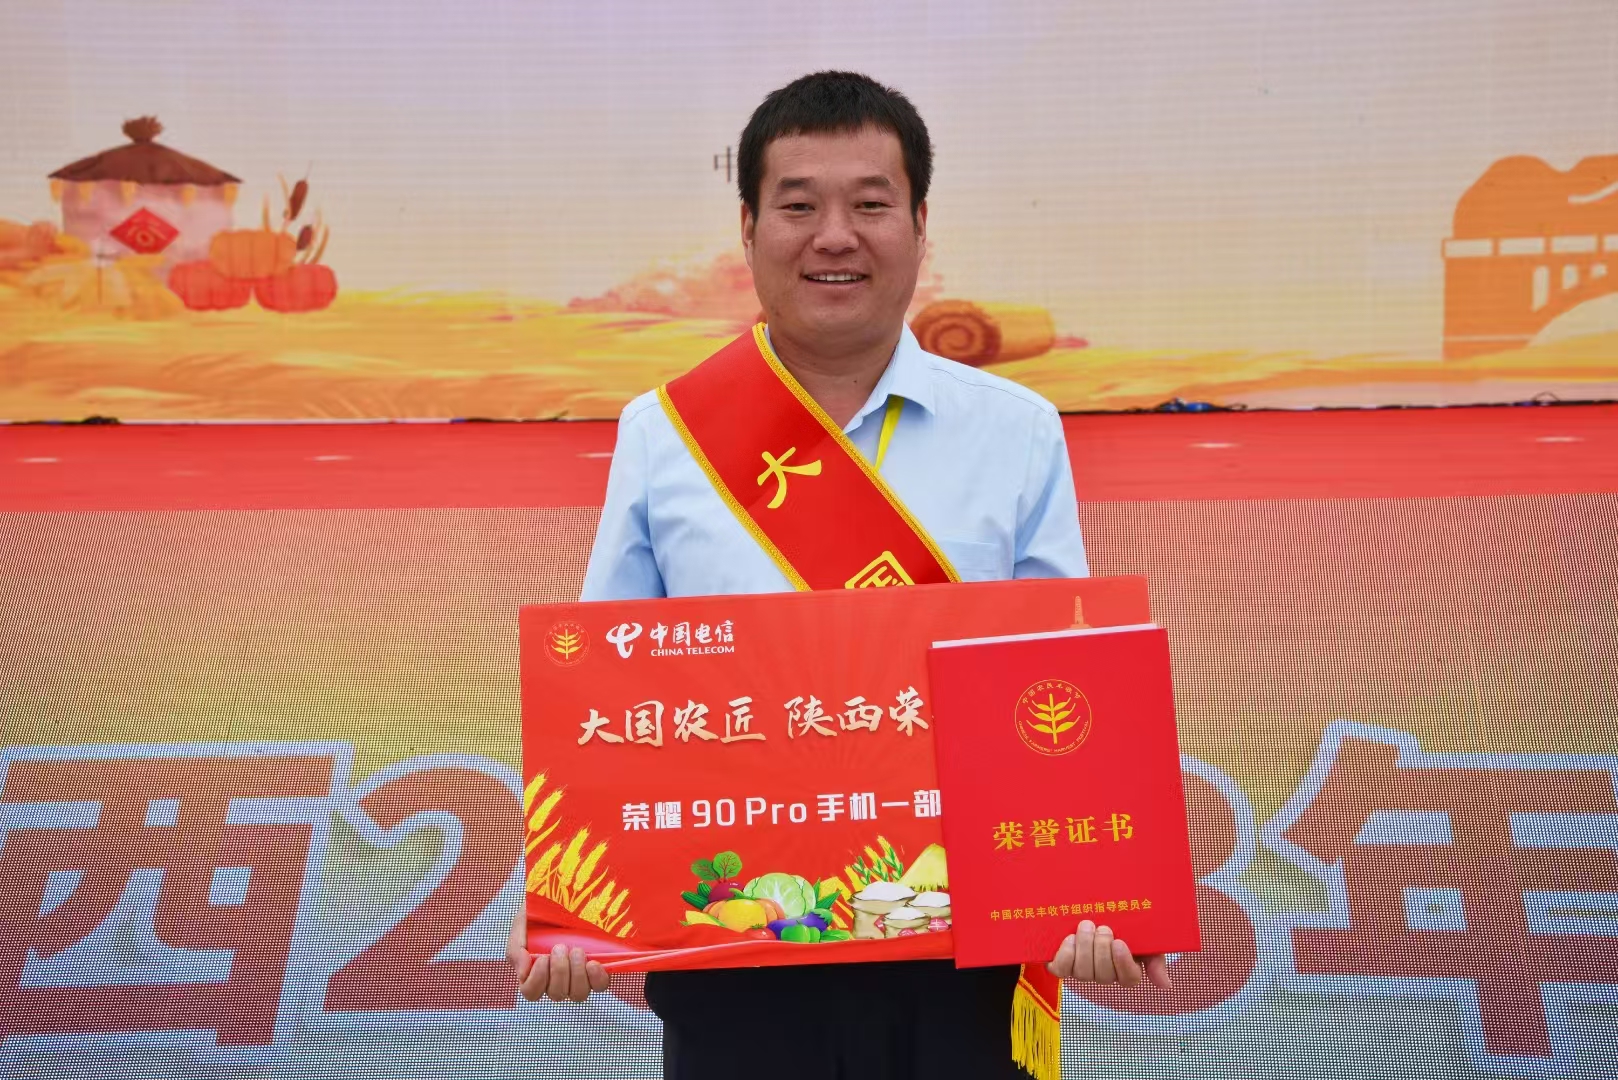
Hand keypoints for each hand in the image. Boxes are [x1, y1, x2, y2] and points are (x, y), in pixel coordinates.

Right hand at [508, 904, 609, 1001]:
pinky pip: (599, 986)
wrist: (561, 896)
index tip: (542, 957)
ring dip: (577, 974)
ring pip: (577, 994)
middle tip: (560, 947)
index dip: (537, 980)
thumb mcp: (521, 925)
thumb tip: (522, 971)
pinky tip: (592, 963)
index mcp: (535, 972)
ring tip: (577, 950)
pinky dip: (596, 978)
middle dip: (559, 971)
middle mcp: (556, 979)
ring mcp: (577, 976)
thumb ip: (516, 948)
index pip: (531, 992)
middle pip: (557, 994)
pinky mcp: (596, 971)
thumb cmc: (540, 913)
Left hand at [1046, 920, 1171, 989]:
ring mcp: (1082, 970)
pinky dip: (1065, 954)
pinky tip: (1069, 938)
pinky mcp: (1061, 964)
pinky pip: (1061, 970)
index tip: (1120, 943)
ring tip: (1086, 926)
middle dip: (1102, 950)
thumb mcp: (1144, 936)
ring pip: (1083, 973)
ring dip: (1085, 947)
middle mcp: (1103, 973)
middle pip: (1104, 976)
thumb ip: (1155, 959)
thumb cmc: (1122, 923)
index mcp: (1125, 968)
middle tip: (1102, 928)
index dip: (1123, 963)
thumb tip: (1166, 985)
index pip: (1129, 978)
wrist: (1092, 906)